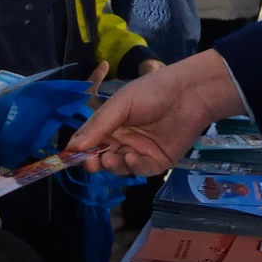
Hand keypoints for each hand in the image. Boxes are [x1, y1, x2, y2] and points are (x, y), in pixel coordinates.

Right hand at [67, 49, 243, 175]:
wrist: (190, 94)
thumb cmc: (152, 92)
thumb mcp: (120, 104)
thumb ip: (98, 125)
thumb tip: (71, 147)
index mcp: (111, 123)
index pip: (90, 141)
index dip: (80, 150)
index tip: (71, 156)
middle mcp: (123, 139)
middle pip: (102, 157)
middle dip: (94, 161)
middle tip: (91, 163)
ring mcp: (140, 151)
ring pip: (119, 167)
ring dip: (112, 165)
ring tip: (111, 158)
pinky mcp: (157, 161)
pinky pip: (140, 170)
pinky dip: (132, 166)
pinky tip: (130, 157)